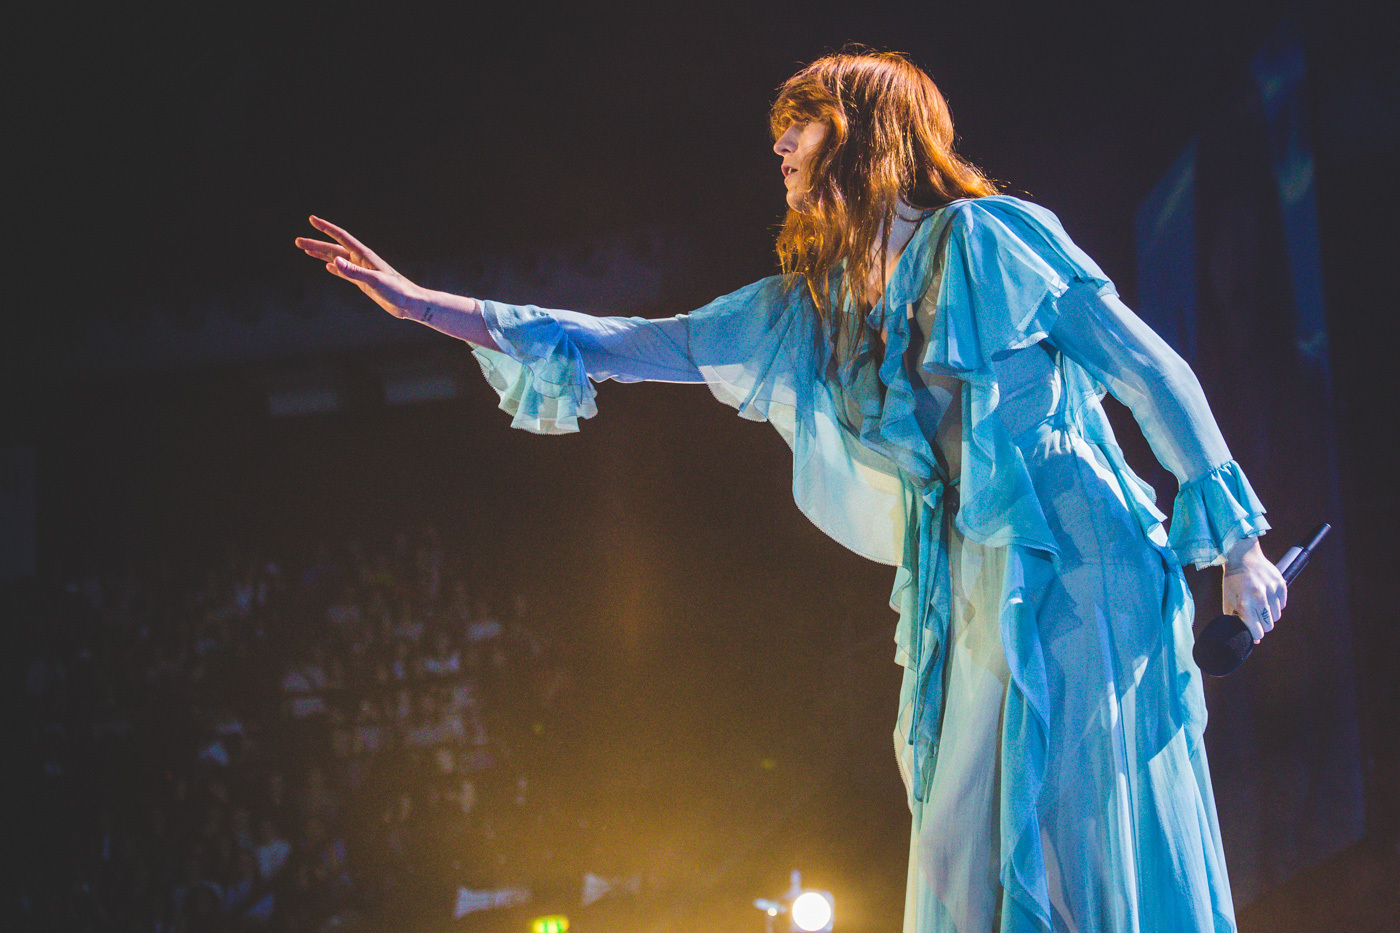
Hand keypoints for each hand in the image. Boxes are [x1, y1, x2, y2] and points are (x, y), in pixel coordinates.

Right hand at [295, 216, 423, 318]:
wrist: (410, 303)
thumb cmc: (397, 291)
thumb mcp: (374, 281)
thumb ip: (354, 272)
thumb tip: (334, 261)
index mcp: (364, 256)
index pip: (341, 237)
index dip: (326, 228)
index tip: (312, 219)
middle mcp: (362, 261)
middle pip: (334, 248)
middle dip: (316, 244)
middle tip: (297, 241)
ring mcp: (362, 271)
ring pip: (337, 259)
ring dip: (321, 254)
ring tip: (306, 250)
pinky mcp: (364, 283)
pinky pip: (345, 273)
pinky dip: (335, 269)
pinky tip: (328, 267)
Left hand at [1221, 536, 1287, 643]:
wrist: (1243, 557)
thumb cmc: (1233, 582)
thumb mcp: (1228, 601)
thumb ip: (1236, 620)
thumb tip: (1254, 639)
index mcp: (1244, 604)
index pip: (1258, 632)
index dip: (1255, 634)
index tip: (1253, 630)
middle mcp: (1259, 598)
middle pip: (1269, 626)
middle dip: (1263, 625)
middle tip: (1256, 617)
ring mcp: (1271, 591)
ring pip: (1277, 616)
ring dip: (1269, 614)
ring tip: (1260, 604)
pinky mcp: (1280, 585)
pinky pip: (1282, 604)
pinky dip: (1275, 604)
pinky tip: (1266, 596)